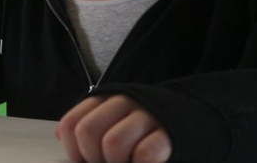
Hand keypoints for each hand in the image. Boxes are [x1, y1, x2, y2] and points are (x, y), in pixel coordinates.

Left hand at [55, 94, 171, 162]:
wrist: (196, 118)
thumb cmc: (147, 128)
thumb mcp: (115, 119)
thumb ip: (90, 122)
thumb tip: (60, 134)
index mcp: (107, 99)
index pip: (72, 124)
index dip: (73, 150)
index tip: (84, 161)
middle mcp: (125, 103)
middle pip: (88, 133)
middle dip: (92, 158)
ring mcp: (148, 117)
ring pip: (113, 144)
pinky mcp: (170, 135)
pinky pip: (145, 155)